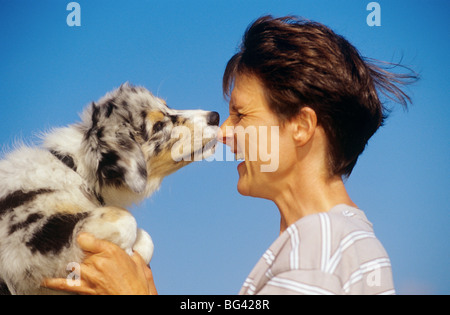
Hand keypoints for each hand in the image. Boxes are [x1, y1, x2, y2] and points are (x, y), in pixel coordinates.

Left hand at [42, 233, 157, 294]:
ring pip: (73, 265)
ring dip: (74, 265)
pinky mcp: (85, 289)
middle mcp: (97, 261)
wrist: (135, 299)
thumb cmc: (139, 286)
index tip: (84, 240)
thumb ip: (134, 256)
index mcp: (111, 251)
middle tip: (89, 258)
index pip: (86, 238)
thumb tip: (132, 253)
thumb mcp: (141, 264)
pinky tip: (45, 280)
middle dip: (84, 255)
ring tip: (73, 264)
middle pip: (80, 253)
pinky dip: (53, 282)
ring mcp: (89, 276)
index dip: (84, 239)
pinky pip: (65, 284)